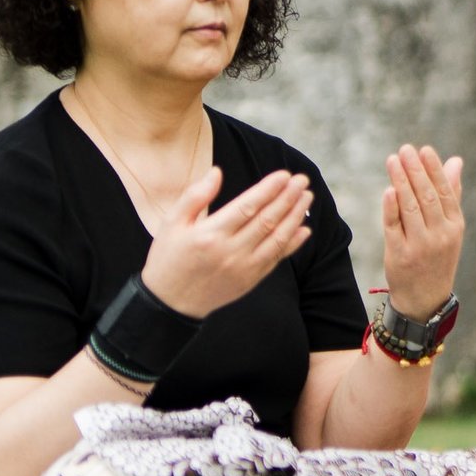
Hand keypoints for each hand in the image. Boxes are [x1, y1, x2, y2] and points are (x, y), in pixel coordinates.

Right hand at [141, 167, 312, 316]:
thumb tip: (217, 172)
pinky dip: (293, 243)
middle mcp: (231, 251)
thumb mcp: (171, 224)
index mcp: (210, 234)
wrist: (170, 303)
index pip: (247, 206)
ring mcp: (244, 267)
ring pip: (277, 239)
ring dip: (295, 216)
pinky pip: (276, 259)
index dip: (269, 189)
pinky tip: (304, 228)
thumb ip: (195, 196)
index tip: (284, 175)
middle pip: (267, 220)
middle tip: (302, 180)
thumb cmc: (169, 258)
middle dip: (288, 198)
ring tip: (307, 196)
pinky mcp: (251, 280)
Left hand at [382, 145, 465, 318]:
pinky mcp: (399, 255)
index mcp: (454, 226)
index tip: (423, 150)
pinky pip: (394, 227)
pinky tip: (388, 190)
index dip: (434, 170)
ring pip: (410, 208)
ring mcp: (419, 246)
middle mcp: (440, 235)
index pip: (444, 192)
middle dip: (415, 171)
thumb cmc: (438, 256)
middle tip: (405, 150)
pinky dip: (391, 208)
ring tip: (393, 160)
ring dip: (400, 182)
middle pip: (426, 197)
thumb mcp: (451, 228)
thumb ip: (451, 193)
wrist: (425, 299)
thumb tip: (456, 161)